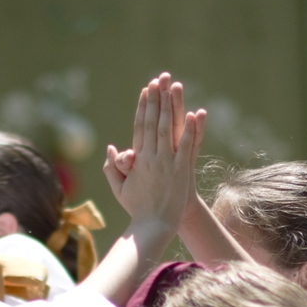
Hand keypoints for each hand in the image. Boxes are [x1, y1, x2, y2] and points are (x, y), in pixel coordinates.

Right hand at [104, 73, 204, 244]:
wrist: (153, 226)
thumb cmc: (137, 208)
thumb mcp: (119, 187)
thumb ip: (113, 167)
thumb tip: (112, 147)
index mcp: (137, 159)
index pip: (139, 127)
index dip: (143, 107)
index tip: (146, 91)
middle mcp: (151, 157)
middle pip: (153, 122)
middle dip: (156, 99)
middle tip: (159, 80)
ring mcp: (167, 163)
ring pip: (168, 129)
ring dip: (170, 107)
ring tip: (173, 89)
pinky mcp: (181, 171)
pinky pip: (187, 146)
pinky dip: (190, 130)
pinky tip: (194, 114)